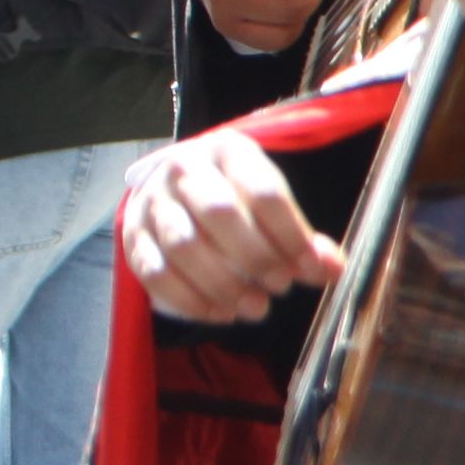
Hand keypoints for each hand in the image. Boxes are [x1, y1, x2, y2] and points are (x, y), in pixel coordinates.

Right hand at [119, 135, 338, 324]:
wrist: (177, 191)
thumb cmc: (238, 200)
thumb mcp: (272, 206)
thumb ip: (303, 239)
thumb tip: (331, 269)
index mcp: (227, 150)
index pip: (263, 191)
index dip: (291, 234)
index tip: (311, 269)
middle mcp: (182, 168)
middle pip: (220, 212)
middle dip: (256, 258)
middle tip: (280, 286)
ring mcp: (152, 202)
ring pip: (184, 244)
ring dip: (224, 284)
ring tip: (256, 307)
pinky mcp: (133, 237)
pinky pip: (156, 273)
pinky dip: (192, 301)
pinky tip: (221, 313)